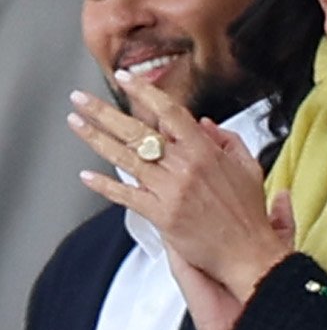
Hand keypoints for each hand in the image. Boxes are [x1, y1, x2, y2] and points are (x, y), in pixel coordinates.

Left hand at [70, 78, 293, 298]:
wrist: (247, 251)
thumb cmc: (248, 211)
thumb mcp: (248, 166)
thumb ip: (227, 140)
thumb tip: (203, 123)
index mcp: (206, 151)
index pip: (169, 112)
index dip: (144, 92)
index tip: (126, 78)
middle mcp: (184, 167)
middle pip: (137, 131)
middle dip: (104, 112)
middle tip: (81, 99)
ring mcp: (169, 190)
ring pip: (125, 159)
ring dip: (95, 139)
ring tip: (76, 124)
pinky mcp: (159, 214)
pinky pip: (125, 195)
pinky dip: (103, 186)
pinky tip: (86, 176)